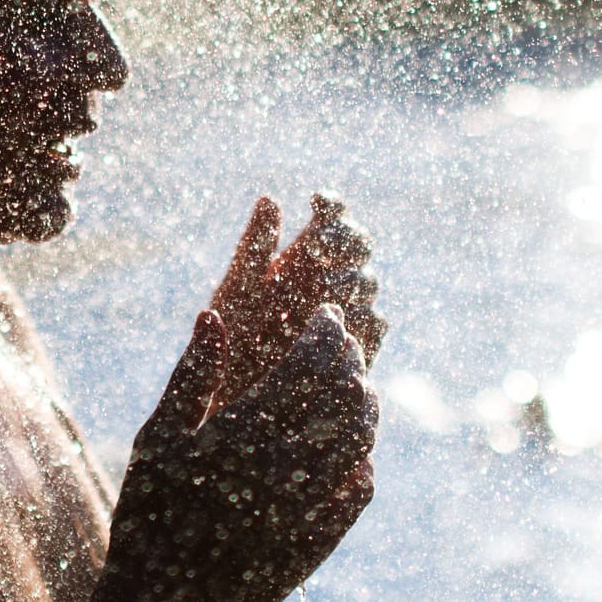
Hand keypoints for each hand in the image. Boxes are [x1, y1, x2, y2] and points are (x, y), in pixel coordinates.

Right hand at [97, 307, 377, 601]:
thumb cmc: (150, 514)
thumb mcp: (157, 439)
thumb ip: (190, 376)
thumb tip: (213, 316)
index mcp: (244, 432)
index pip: (310, 362)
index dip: (326, 330)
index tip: (325, 315)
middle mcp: (284, 466)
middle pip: (345, 394)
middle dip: (351, 358)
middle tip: (344, 343)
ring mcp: (307, 506)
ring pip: (361, 439)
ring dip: (366, 403)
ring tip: (356, 386)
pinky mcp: (319, 540)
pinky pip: (360, 490)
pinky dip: (365, 458)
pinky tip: (356, 448)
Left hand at [210, 193, 385, 410]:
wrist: (236, 403)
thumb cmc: (227, 345)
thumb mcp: (235, 293)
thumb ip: (254, 248)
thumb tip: (270, 198)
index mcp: (301, 258)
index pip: (333, 218)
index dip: (331, 207)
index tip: (315, 202)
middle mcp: (329, 280)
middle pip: (358, 244)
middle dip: (342, 241)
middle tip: (316, 249)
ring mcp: (348, 313)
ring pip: (367, 282)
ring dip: (348, 277)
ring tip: (320, 287)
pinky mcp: (360, 347)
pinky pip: (374, 324)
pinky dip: (359, 316)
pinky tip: (336, 321)